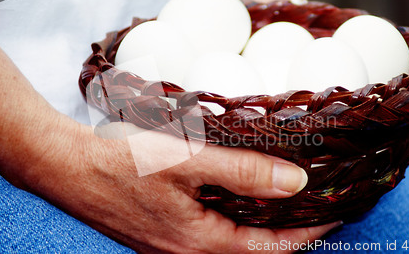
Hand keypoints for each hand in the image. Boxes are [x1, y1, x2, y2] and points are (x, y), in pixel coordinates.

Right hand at [23, 122, 339, 252]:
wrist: (70, 167)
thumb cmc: (125, 165)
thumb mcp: (189, 164)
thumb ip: (243, 173)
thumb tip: (294, 181)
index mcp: (202, 242)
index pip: (273, 248)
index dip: (310, 232)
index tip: (338, 214)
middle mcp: (192, 251)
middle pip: (256, 247)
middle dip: (291, 228)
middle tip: (319, 203)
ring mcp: (176, 243)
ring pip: (234, 237)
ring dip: (264, 220)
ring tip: (288, 196)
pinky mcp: (165, 229)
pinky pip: (214, 228)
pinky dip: (237, 213)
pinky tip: (240, 192)